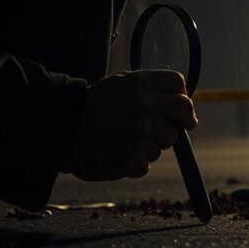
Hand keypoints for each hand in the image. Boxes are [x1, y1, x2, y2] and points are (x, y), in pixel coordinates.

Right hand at [63, 70, 197, 180]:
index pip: (179, 86)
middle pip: (184, 113)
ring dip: (151, 143)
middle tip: (158, 127)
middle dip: (175, 121)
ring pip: (167, 141)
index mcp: (141, 83)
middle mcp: (145, 106)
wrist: (60, 130)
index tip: (175, 109)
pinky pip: (147, 164)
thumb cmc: (94, 107)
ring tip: (124, 139)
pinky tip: (116, 153)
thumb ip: (152, 89)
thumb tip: (187, 111)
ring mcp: (140, 134)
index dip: (179, 97)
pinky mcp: (132, 160)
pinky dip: (134, 163)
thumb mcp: (121, 84)